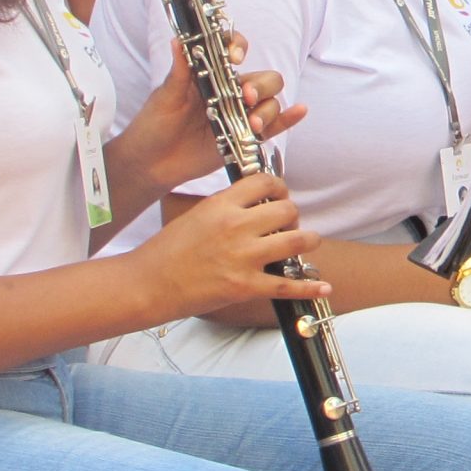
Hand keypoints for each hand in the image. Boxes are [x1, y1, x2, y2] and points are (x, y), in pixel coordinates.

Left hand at [112, 38, 300, 192]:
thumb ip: (179, 71)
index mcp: (211, 75)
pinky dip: (288, 119)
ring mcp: (240, 115)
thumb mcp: (165, 96)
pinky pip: (273, 127)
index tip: (234, 57)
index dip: (240, 47)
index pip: (234, 50)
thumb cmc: (154, 125)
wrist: (151, 163)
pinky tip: (299, 111)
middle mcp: (231, 92)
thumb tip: (178, 40)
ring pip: (270, 103)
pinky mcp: (245, 138)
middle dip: (260, 85)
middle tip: (245, 96)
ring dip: (268, 109)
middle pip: (263, 79)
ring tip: (252, 123)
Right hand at [131, 175, 325, 321]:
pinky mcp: (245, 286)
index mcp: (221, 205)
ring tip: (308, 243)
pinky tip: (324, 287)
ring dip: (308, 241)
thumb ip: (226, 207)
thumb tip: (255, 202)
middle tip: (288, 224)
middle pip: (287, 210)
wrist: (147, 284)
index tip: (280, 196)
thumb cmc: (166, 251)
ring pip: (296, 241)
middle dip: (293, 216)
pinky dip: (310, 287)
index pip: (265, 183)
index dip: (279, 188)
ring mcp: (242, 258)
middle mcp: (235, 227)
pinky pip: (288, 285)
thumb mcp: (196, 215)